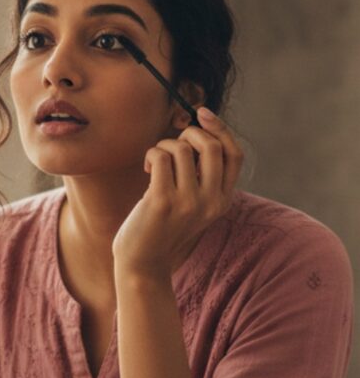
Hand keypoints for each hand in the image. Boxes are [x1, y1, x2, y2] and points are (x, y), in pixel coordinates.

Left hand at [112, 109, 243, 277]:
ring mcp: (188, 202)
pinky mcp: (163, 201)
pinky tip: (147, 169)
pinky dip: (152, 154)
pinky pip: (161, 157)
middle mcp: (211, 201)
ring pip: (181, 148)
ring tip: (155, 163)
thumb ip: (201, 176)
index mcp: (223, 200)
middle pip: (212, 146)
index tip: (202, 114)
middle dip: (190, 134)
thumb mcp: (192, 204)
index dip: (221, 129)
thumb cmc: (163, 227)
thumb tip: (197, 132)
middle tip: (172, 146)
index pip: (234, 154)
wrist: (143, 264)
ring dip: (164, 145)